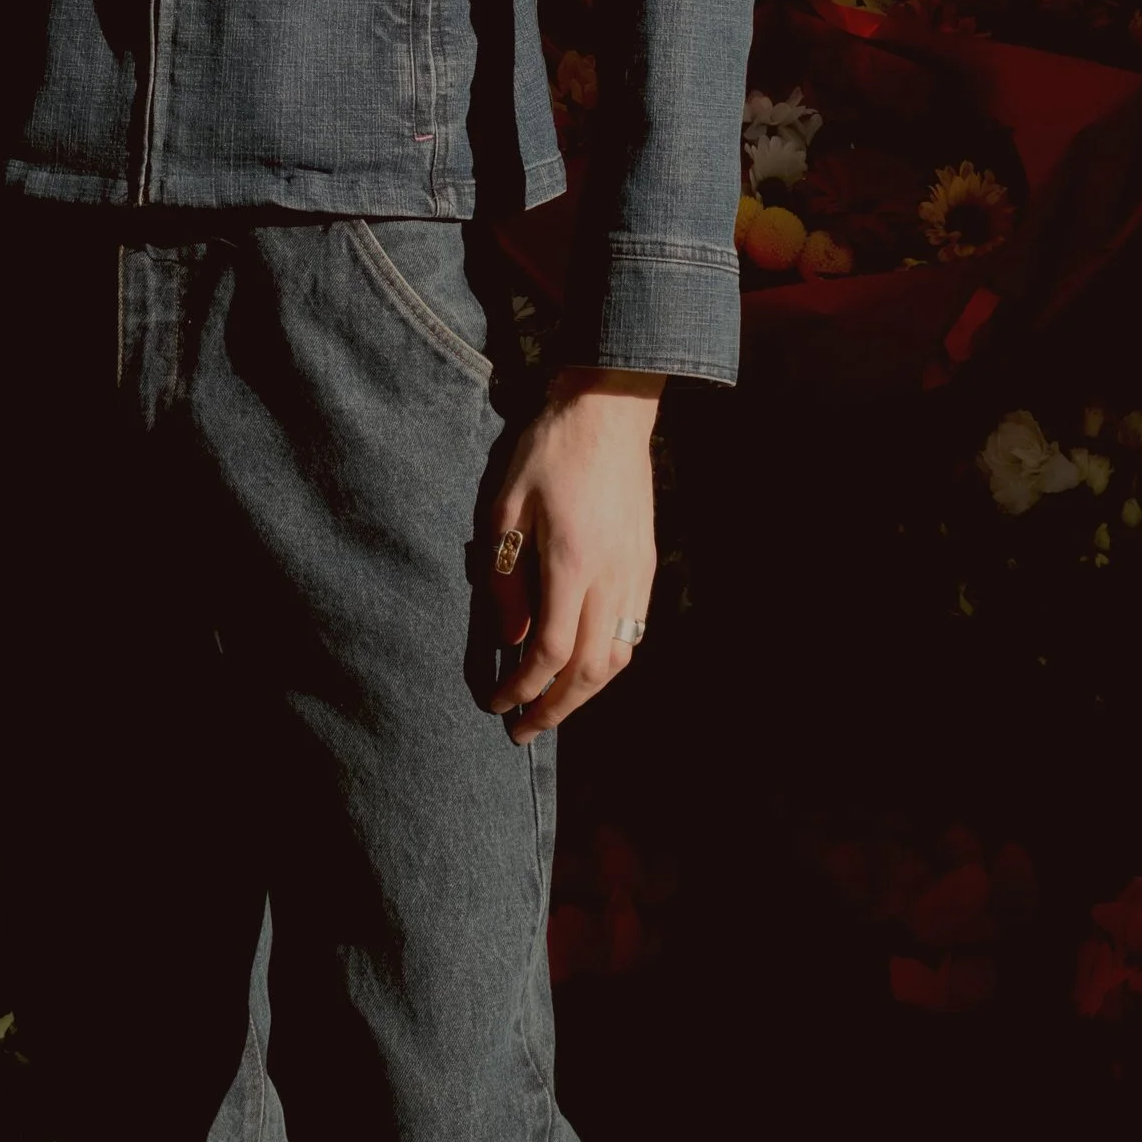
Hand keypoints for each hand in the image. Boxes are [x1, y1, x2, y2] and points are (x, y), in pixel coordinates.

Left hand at [485, 367, 663, 742]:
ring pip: (618, 656)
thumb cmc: (550, 450)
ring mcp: (634, 571)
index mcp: (572, 564)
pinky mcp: (645, 562)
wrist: (609, 412)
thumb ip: (505, 576)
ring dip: (585, 693)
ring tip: (553, 706)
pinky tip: (584, 663)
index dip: (522, 687)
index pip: (550, 651)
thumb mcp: (506, 505)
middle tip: (523, 729)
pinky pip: (632, 629)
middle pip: (589, 670)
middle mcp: (611, 577)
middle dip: (554, 708)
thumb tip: (510, 635)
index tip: (497, 703)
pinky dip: (607, 660)